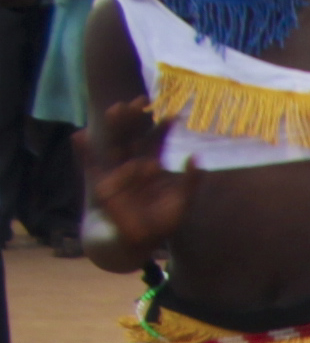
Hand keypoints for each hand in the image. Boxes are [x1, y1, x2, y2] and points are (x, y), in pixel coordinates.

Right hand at [78, 97, 188, 256]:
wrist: (136, 242)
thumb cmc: (161, 223)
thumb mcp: (181, 203)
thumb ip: (190, 183)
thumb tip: (196, 158)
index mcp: (153, 165)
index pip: (157, 141)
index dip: (162, 127)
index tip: (171, 113)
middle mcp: (133, 163)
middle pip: (133, 136)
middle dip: (136, 118)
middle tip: (140, 100)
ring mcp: (116, 171)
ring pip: (114, 143)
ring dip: (115, 127)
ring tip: (116, 108)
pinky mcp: (99, 183)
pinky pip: (91, 165)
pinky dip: (85, 152)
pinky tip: (80, 136)